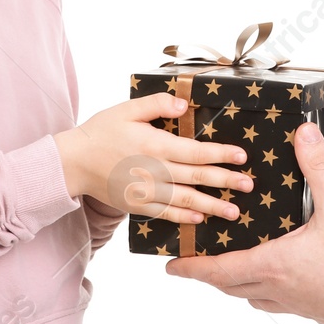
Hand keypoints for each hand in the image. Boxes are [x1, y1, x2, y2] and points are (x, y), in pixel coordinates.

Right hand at [58, 93, 253, 224]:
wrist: (73, 162)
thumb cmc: (101, 131)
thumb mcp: (127, 109)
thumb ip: (157, 104)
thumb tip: (185, 105)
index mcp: (156, 145)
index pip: (197, 151)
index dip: (222, 154)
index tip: (242, 157)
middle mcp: (155, 171)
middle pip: (198, 177)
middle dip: (227, 182)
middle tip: (250, 186)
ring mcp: (147, 192)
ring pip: (187, 200)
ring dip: (213, 206)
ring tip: (235, 212)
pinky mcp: (138, 205)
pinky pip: (166, 213)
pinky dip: (185, 217)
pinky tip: (201, 219)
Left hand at [165, 122, 323, 323]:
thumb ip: (318, 168)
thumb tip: (303, 133)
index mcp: (272, 265)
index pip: (217, 270)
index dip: (191, 268)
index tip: (170, 267)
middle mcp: (277, 289)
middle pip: (230, 286)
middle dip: (210, 275)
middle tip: (195, 265)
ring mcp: (297, 305)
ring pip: (254, 298)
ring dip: (239, 285)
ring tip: (236, 270)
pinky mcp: (316, 312)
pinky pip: (280, 304)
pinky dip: (268, 292)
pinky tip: (285, 280)